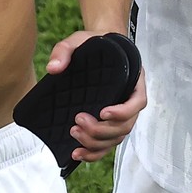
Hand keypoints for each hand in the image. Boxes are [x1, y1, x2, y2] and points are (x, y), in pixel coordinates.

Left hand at [45, 31, 147, 165]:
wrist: (97, 47)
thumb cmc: (94, 44)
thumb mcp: (79, 40)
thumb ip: (65, 50)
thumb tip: (54, 68)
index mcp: (132, 80)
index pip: (137, 102)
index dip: (122, 112)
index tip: (102, 111)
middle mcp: (130, 100)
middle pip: (124, 126)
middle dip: (101, 130)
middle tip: (78, 120)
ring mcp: (120, 114)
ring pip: (116, 138)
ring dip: (96, 142)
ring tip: (74, 133)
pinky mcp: (108, 123)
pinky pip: (107, 144)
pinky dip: (94, 152)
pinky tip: (78, 152)